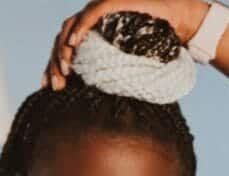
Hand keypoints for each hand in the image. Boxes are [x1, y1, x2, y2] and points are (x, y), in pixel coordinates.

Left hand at [41, 0, 209, 90]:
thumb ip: (112, 79)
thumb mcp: (129, 68)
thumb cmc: (157, 46)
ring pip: (70, 28)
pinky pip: (90, 15)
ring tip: (64, 69)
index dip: (53, 68)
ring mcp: (100, 10)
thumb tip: (99, 111)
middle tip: (56, 85)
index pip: (63, 51)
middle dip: (55, 64)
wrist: (180, 23)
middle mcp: (91, 22)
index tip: (49, 88)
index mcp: (91, 37)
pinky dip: (80, 28)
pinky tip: (74, 44)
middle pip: (61, 41)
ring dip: (63, 49)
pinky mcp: (112, 3)